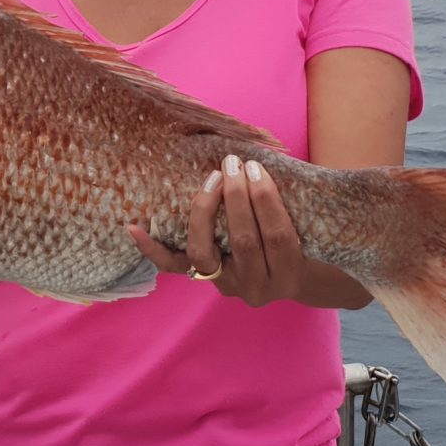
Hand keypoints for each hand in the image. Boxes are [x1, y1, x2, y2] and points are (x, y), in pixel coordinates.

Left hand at [128, 154, 307, 307]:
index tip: (256, 167)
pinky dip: (153, 248)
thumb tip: (268, 157)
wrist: (292, 275)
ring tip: (211, 178)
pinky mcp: (204, 280)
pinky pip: (174, 266)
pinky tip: (135, 228)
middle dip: (236, 197)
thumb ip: (297, 199)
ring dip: (205, 210)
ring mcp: (227, 286)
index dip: (265, 200)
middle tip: (232, 164)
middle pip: (243, 241)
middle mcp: (256, 287)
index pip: (276, 236)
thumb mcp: (311, 225)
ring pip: (204, 252)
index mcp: (289, 274)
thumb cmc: (304, 238)